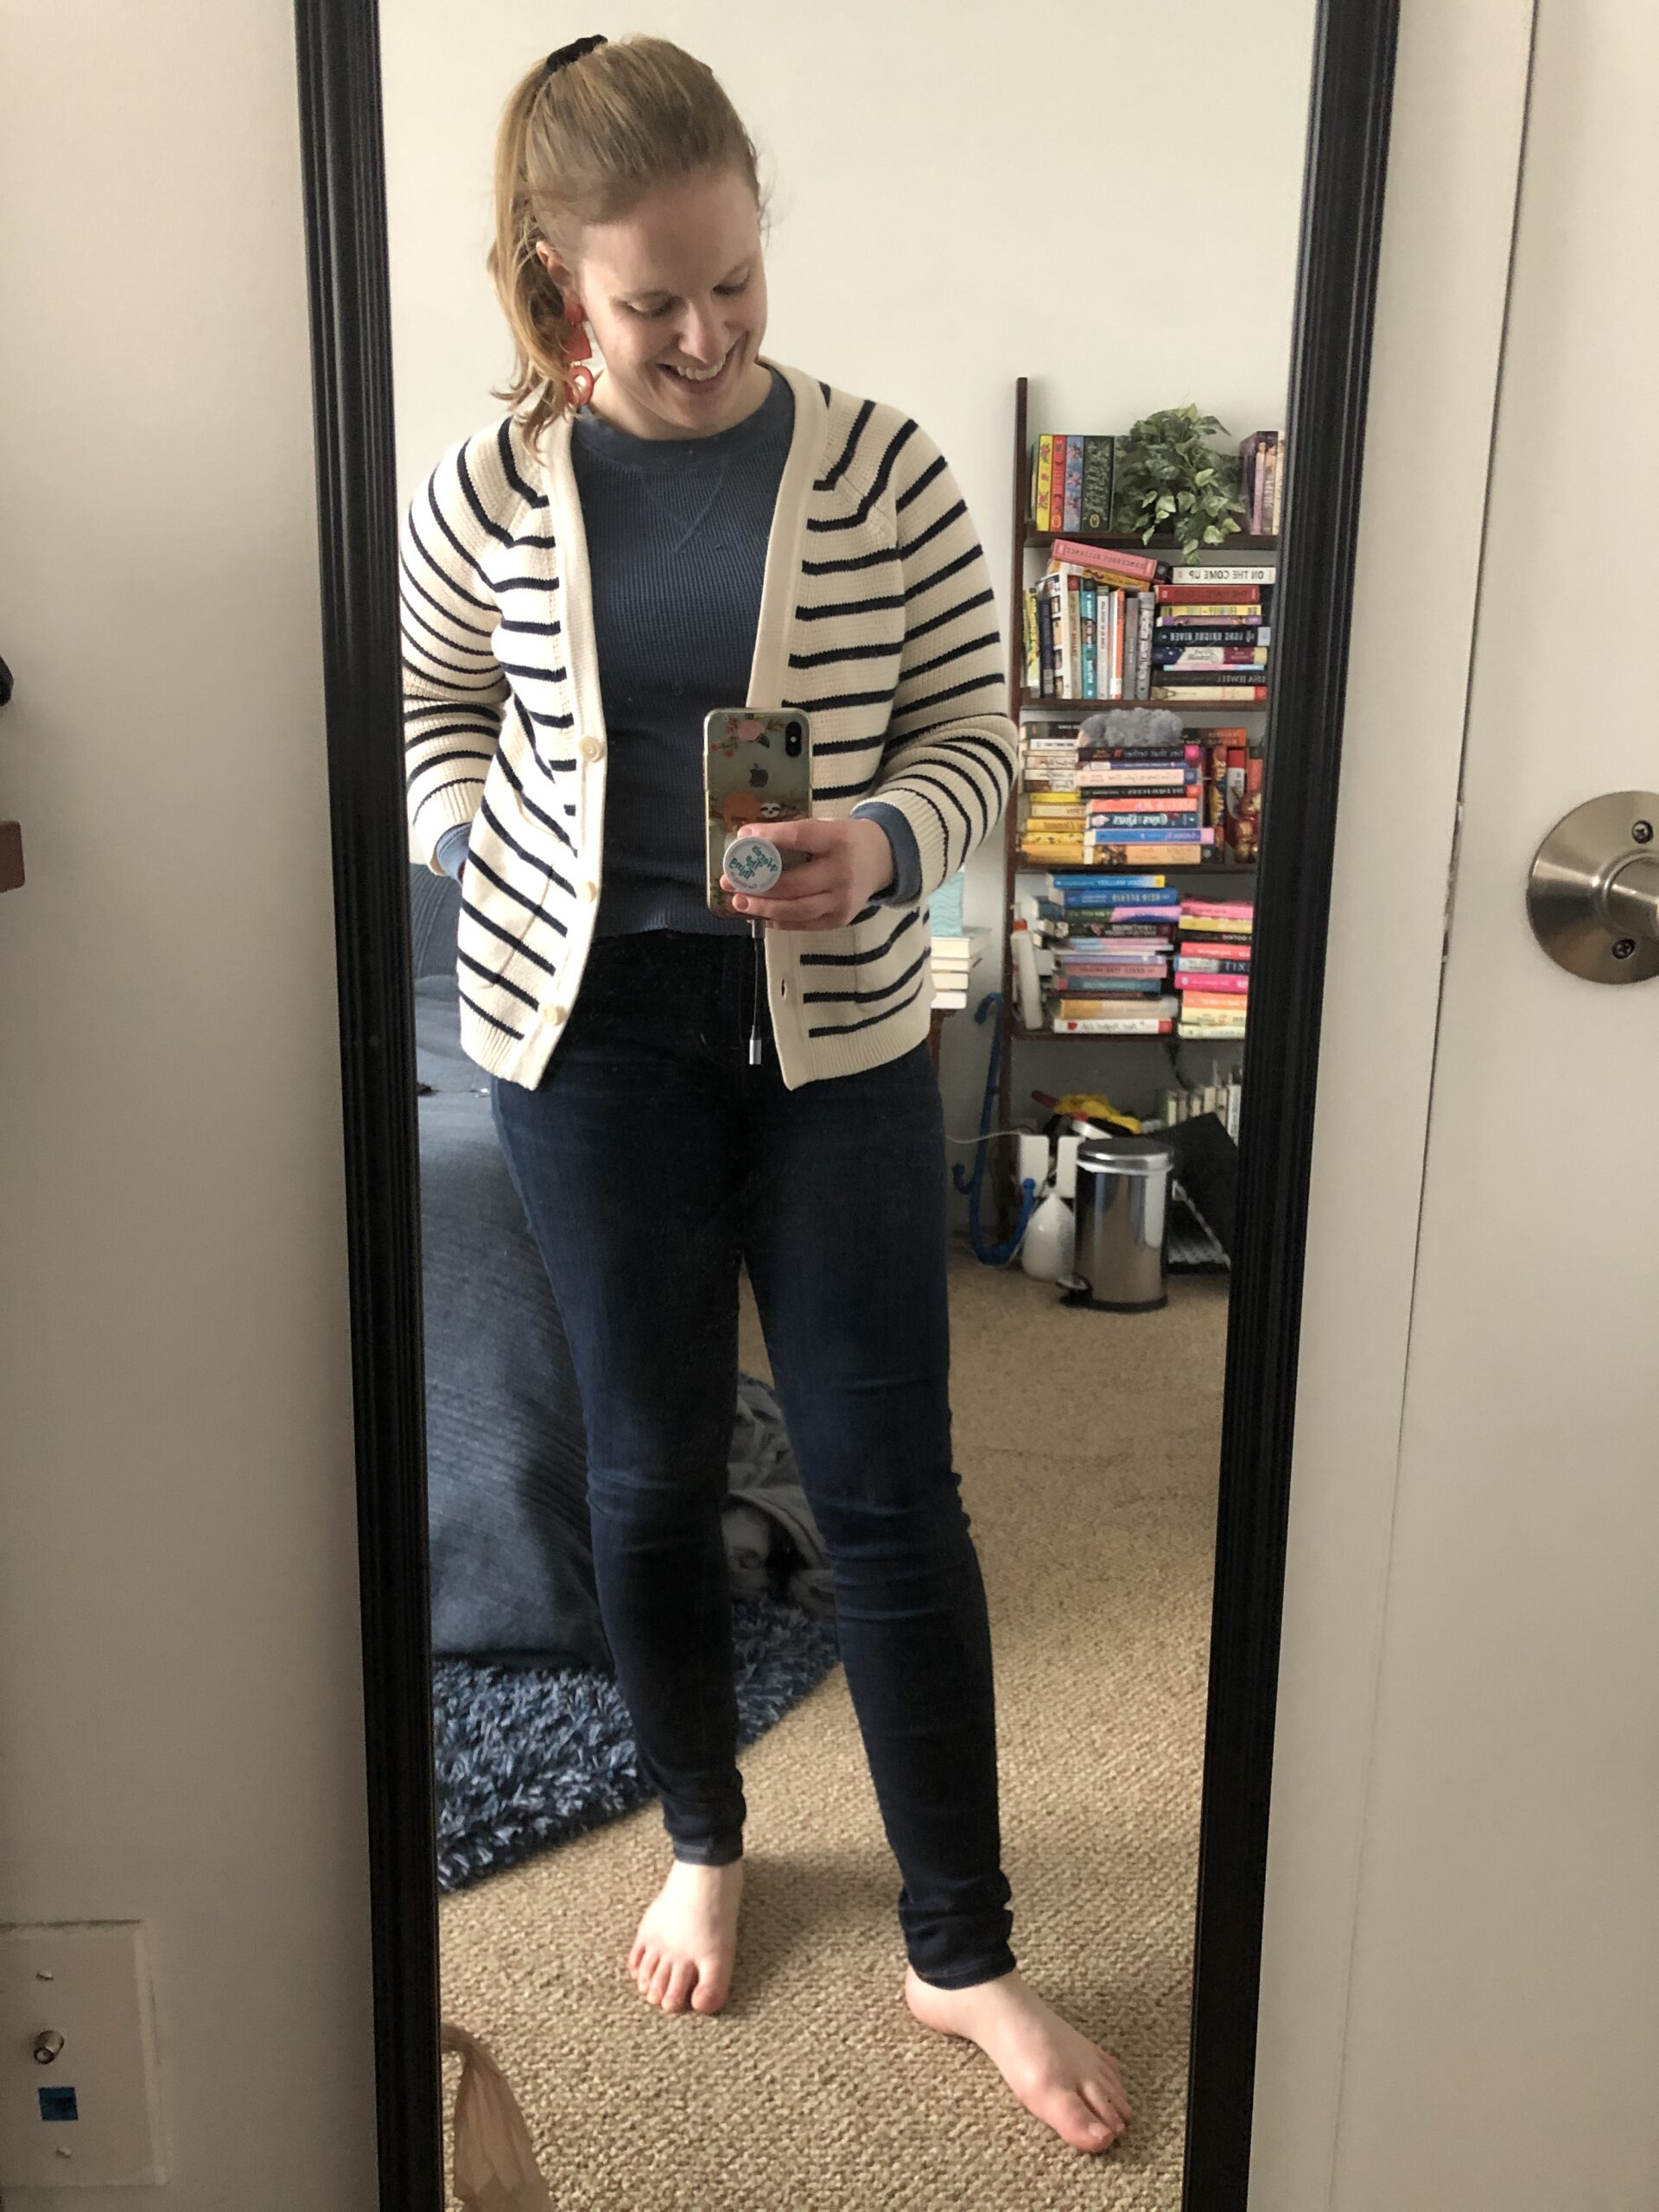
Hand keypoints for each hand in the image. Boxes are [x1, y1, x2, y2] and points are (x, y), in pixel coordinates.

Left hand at [722, 817, 893, 930]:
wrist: (881, 859)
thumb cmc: (843, 841)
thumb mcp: (825, 828)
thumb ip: (792, 835)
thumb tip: (746, 840)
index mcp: (838, 840)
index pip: (800, 837)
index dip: (770, 838)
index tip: (743, 838)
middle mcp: (842, 872)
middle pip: (793, 883)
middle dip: (756, 885)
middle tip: (730, 882)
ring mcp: (842, 900)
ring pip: (796, 910)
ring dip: (763, 907)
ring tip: (739, 902)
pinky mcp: (840, 919)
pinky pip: (803, 924)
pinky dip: (778, 920)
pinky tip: (761, 914)